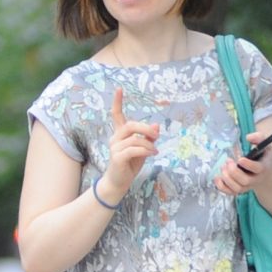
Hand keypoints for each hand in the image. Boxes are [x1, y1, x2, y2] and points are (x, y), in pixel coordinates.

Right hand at [97, 87, 159, 204]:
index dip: (117, 102)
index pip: (116, 115)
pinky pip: (134, 149)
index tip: (119, 89)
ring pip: (134, 138)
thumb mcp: (142, 150)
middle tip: (156, 134)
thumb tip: (157, 125)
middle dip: (145, 128)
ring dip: (148, 143)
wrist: (119, 183)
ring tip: (154, 150)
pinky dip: (146, 150)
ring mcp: (114, 148)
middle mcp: (115, 138)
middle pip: (130, 125)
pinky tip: (152, 153)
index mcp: (120, 134)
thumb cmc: (130, 165)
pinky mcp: (117, 157)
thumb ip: (148, 138)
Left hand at [213, 128, 271, 197]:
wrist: (265, 172)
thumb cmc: (262, 156)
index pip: (257, 169)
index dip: (248, 165)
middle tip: (228, 161)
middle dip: (233, 171)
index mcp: (263, 167)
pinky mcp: (239, 189)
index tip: (240, 159)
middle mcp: (256, 179)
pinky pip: (230, 193)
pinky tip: (217, 177)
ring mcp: (247, 186)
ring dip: (227, 178)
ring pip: (237, 188)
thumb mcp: (264, 144)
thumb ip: (259, 138)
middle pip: (245, 181)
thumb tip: (248, 137)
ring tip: (223, 167)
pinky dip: (221, 186)